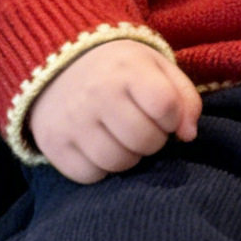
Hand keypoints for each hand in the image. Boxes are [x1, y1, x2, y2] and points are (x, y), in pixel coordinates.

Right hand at [27, 39, 202, 183]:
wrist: (59, 65)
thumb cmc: (120, 71)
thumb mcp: (157, 68)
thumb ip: (183, 98)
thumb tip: (188, 136)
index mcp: (127, 69)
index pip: (165, 106)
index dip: (171, 117)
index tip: (162, 113)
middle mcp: (96, 94)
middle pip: (144, 140)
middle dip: (153, 140)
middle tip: (142, 128)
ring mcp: (71, 120)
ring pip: (118, 162)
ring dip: (128, 157)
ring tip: (121, 138)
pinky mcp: (52, 143)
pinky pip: (89, 175)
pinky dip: (99, 168)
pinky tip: (99, 147)